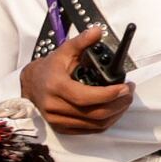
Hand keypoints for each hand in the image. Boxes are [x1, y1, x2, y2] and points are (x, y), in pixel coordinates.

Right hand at [20, 43, 135, 135]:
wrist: (31, 85)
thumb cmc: (49, 69)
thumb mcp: (64, 51)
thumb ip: (82, 41)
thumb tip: (97, 31)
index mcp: (56, 87)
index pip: (85, 97)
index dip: (108, 95)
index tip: (124, 87)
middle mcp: (55, 107)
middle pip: (94, 114)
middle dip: (118, 104)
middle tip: (129, 92)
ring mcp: (58, 120)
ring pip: (95, 124)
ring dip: (115, 114)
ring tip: (124, 100)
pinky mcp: (62, 128)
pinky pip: (90, 130)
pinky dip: (106, 122)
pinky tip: (113, 111)